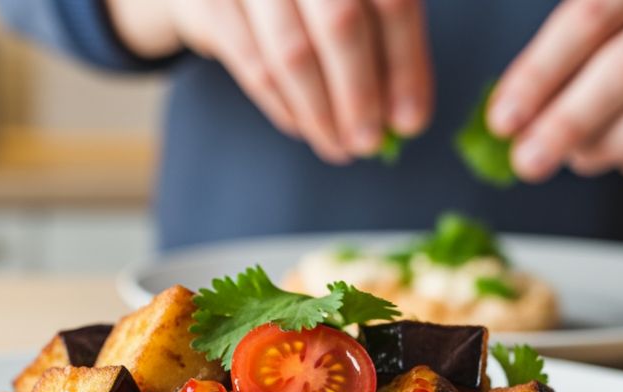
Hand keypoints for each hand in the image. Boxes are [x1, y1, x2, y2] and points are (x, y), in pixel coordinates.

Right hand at [115, 0, 433, 163]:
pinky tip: (304, 127)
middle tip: (368, 142)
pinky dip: (284, 106)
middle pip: (341, 25)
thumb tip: (406, 116)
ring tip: (338, 146)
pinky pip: (253, 66)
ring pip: (293, 53)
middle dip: (360, 95)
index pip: (391, 3)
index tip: (410, 119)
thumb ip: (383, 43)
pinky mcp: (213, 3)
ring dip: (320, 112)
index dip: (405, 65)